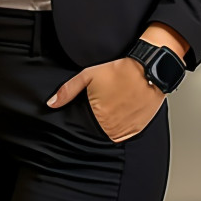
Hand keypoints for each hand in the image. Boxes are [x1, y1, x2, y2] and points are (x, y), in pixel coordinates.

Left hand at [46, 56, 164, 142]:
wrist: (149, 69)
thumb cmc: (121, 70)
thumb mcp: (88, 75)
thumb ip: (68, 91)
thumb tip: (51, 103)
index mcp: (98, 117)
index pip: (85, 123)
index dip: (89, 110)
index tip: (95, 100)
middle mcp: (112, 128)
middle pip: (99, 127)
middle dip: (100, 114)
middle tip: (108, 97)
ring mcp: (127, 130)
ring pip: (112, 131)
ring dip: (112, 120)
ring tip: (117, 100)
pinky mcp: (139, 129)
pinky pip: (126, 131)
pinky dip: (124, 122)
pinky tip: (126, 106)